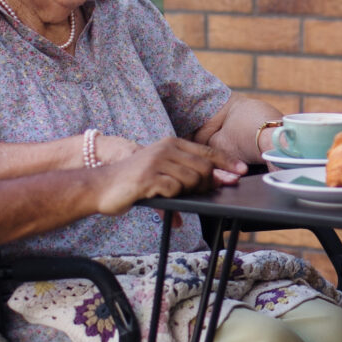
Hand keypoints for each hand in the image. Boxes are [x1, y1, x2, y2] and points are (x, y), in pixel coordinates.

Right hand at [92, 137, 244, 215]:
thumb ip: (187, 176)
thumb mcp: (162, 173)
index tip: (240, 172)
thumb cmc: (133, 182)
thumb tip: (216, 184)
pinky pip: (174, 189)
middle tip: (196, 194)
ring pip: (193, 180)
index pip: (207, 152)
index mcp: (171, 143)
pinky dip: (172, 197)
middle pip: (205, 168)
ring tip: (171, 194)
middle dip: (208, 184)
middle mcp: (166, 148)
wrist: (101, 187)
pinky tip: (159, 196)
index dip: (226, 162)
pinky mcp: (148, 177)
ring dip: (188, 193)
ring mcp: (157, 162)